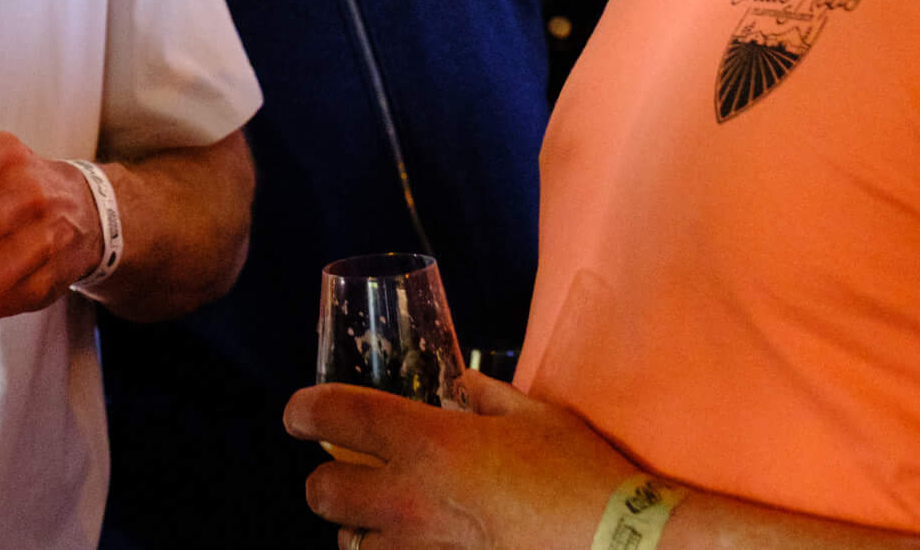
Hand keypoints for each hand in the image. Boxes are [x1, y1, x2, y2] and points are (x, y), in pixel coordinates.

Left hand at [285, 373, 638, 549]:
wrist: (624, 545)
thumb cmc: (583, 477)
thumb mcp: (534, 417)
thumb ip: (484, 396)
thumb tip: (458, 386)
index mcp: (430, 443)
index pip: (340, 416)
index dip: (305, 409)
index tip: (295, 414)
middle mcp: (413, 499)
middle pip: (324, 492)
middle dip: (326, 482)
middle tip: (344, 476)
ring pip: (351, 545)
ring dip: (359, 531)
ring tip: (382, 524)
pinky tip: (416, 547)